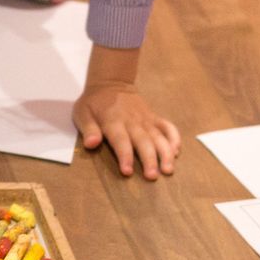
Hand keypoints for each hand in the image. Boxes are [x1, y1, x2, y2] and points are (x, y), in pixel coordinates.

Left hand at [75, 45, 178, 179]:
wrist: (111, 83)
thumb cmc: (94, 102)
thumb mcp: (83, 113)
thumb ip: (88, 129)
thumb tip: (91, 144)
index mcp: (114, 122)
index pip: (121, 141)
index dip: (125, 156)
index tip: (127, 171)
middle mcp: (133, 121)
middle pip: (144, 141)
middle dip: (149, 159)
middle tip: (152, 176)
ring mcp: (146, 119)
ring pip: (159, 136)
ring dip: (165, 153)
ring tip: (168, 170)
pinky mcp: (154, 118)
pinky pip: (168, 127)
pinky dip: (174, 138)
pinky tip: (177, 151)